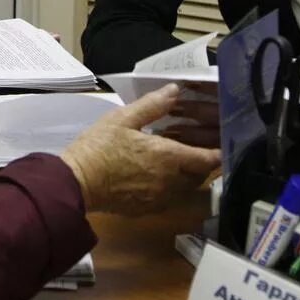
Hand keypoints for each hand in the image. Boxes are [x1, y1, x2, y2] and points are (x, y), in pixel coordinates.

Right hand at [60, 84, 220, 215]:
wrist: (76, 182)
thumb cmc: (99, 146)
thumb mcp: (123, 118)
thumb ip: (152, 105)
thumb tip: (175, 90)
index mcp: (168, 157)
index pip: (205, 159)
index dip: (217, 154)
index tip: (222, 147)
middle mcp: (169, 181)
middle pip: (198, 176)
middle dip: (200, 164)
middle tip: (195, 149)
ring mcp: (158, 198)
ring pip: (184, 189)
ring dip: (186, 177)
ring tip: (175, 162)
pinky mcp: (145, 209)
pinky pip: (168, 199)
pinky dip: (170, 189)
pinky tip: (155, 177)